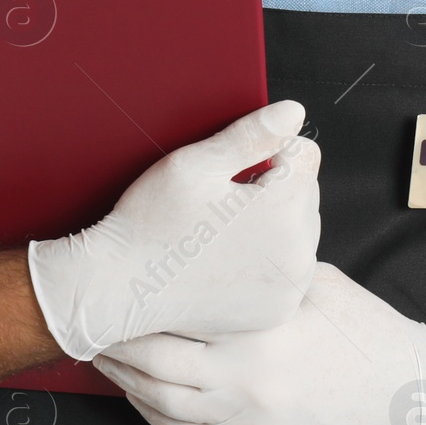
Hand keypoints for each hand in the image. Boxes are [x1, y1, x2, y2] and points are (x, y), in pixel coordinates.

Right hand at [27, 100, 319, 360]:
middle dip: (273, 188)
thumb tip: (295, 112)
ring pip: (299, 231)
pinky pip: (286, 269)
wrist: (119, 286)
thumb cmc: (152, 222)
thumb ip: (251, 135)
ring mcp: (288, 288)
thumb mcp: (196, 164)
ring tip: (222, 230)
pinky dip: (266, 260)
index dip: (269, 150)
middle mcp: (297, 254)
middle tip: (221, 201)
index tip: (234, 168)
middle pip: (306, 194)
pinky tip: (227, 258)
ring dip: (273, 223)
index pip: (306, 155)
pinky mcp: (276, 312)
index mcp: (283, 209)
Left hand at [95, 263, 425, 424]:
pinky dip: (154, 416)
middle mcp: (244, 380)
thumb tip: (219, 236)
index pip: (178, 318)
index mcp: (257, 331)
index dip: (138, 306)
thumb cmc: (362, 327)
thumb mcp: (310, 280)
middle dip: (120, 345)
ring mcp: (246, 418)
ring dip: (126, 381)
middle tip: (91, 323)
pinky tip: (139, 396)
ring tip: (101, 356)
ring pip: (164, 405)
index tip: (114, 285)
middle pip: (157, 366)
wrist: (404, 391)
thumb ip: (261, 266)